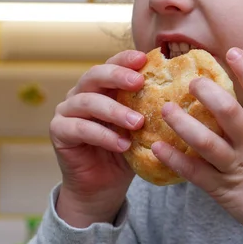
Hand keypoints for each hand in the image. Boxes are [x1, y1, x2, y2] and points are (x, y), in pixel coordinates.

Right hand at [50, 50, 146, 227]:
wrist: (104, 185)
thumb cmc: (128, 150)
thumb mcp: (142, 126)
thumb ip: (151, 108)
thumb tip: (183, 93)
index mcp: (102, 86)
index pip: (112, 64)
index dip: (126, 59)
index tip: (144, 58)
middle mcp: (82, 93)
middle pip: (94, 75)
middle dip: (118, 76)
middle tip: (139, 82)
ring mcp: (67, 111)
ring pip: (88, 102)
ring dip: (114, 111)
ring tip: (137, 123)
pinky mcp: (59, 132)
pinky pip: (80, 128)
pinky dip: (103, 136)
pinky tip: (123, 145)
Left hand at [152, 48, 242, 243]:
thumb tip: (239, 107)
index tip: (232, 51)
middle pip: (229, 113)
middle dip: (208, 94)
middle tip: (190, 82)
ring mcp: (238, 168)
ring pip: (207, 142)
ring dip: (183, 124)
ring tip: (165, 109)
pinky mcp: (224, 191)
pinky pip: (195, 173)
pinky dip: (175, 159)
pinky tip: (157, 148)